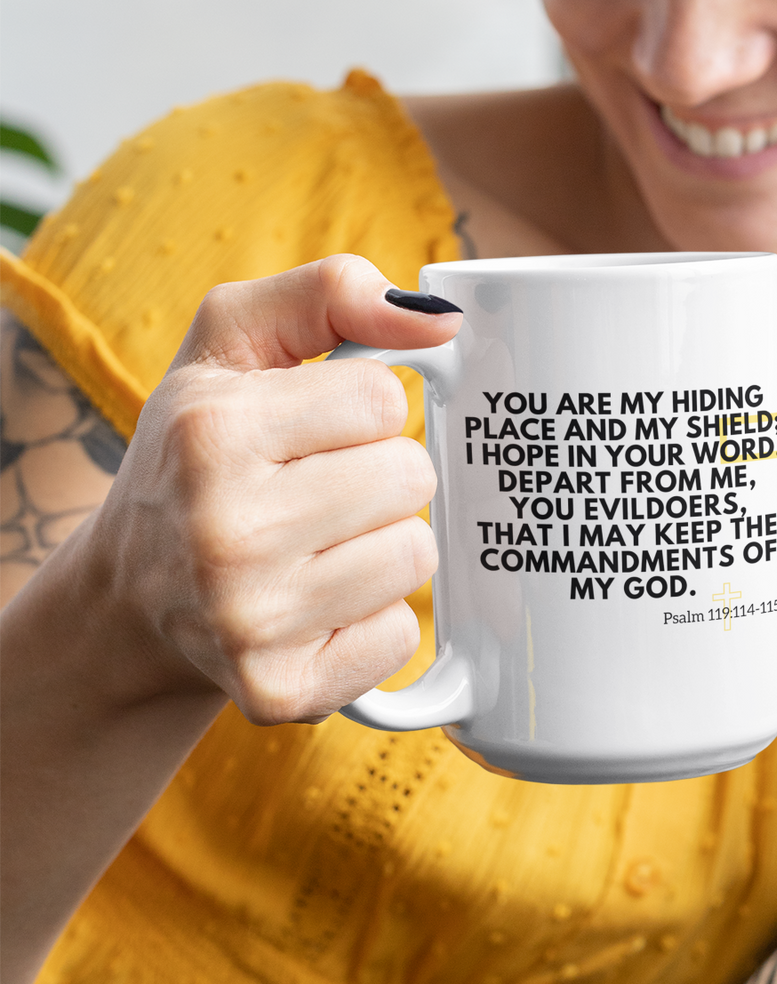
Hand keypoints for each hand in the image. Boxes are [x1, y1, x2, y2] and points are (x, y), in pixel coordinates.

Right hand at [83, 254, 460, 724]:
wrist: (129, 593)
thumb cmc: (197, 451)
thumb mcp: (231, 341)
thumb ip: (330, 293)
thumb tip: (440, 319)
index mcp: (212, 432)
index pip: (383, 398)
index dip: (361, 409)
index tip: (312, 429)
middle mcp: (224, 530)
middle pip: (409, 477)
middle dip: (378, 475)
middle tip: (315, 490)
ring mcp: (250, 621)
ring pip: (415, 556)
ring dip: (380, 544)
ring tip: (315, 545)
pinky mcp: (279, 691)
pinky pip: (400, 636)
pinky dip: (372, 620)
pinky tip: (315, 605)